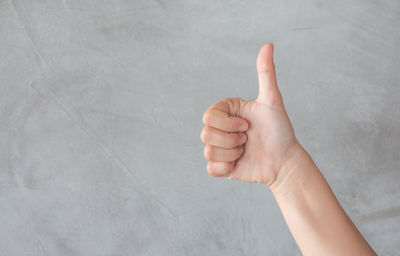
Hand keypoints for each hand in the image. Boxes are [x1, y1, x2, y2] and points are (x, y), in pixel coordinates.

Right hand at [200, 43, 301, 185]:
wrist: (285, 161)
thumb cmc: (280, 130)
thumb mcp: (272, 100)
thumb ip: (266, 73)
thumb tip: (268, 45)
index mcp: (226, 113)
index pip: (208, 116)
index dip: (228, 124)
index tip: (248, 125)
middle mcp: (220, 129)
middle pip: (205, 134)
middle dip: (231, 140)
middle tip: (247, 139)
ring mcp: (219, 148)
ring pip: (208, 152)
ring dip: (232, 154)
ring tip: (246, 150)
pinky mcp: (221, 167)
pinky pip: (211, 169)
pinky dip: (227, 168)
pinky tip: (240, 163)